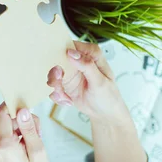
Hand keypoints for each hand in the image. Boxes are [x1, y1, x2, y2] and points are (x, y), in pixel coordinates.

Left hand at [0, 104, 48, 161]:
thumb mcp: (38, 152)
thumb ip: (30, 129)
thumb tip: (23, 110)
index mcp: (4, 142)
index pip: (2, 111)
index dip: (14, 104)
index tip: (28, 105)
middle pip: (8, 116)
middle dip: (24, 119)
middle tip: (37, 133)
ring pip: (9, 123)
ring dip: (23, 128)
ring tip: (33, 143)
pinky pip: (8, 130)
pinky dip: (19, 134)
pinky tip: (26, 146)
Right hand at [48, 42, 146, 161]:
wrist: (105, 115)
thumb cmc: (109, 98)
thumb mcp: (100, 82)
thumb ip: (87, 66)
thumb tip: (72, 53)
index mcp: (92, 56)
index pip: (76, 46)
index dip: (66, 50)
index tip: (62, 60)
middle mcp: (79, 63)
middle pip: (59, 59)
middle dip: (55, 72)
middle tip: (57, 81)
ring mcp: (71, 73)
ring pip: (53, 73)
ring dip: (56, 86)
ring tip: (63, 96)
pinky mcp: (65, 84)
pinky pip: (53, 86)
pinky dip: (57, 95)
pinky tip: (68, 101)